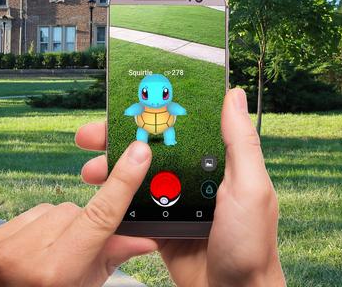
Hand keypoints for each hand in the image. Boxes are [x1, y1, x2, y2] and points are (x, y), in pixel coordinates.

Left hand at [0, 141, 156, 286]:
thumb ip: (107, 262)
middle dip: (84, 228)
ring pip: (47, 210)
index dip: (122, 184)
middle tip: (80, 256)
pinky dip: (34, 231)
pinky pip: (21, 218)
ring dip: (57, 228)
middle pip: (72, 212)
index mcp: (54, 274)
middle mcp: (22, 256)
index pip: (98, 218)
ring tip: (51, 261)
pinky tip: (30, 255)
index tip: (137, 153)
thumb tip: (142, 238)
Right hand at [76, 88, 285, 286]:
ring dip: (110, 169)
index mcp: (217, 162)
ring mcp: (174, 200)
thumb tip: (232, 95)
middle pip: (150, 148)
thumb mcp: (250, 188)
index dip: (151, 111)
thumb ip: (239, 143)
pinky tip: (99, 193)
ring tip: (90, 170)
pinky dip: (115, 198)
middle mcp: (193, 176)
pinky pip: (131, 206)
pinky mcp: (159, 224)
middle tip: (90, 135)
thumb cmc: (251, 246)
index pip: (180, 126)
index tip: (124, 102)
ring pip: (136, 175)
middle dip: (118, 139)